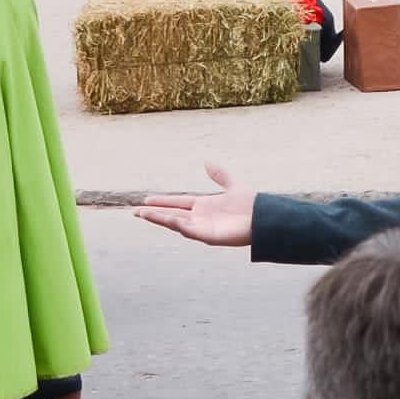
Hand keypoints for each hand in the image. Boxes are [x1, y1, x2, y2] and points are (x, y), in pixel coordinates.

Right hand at [135, 163, 253, 245]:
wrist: (264, 218)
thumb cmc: (251, 206)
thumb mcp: (232, 186)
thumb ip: (220, 175)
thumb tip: (207, 162)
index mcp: (203, 205)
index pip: (177, 203)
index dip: (162, 201)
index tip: (146, 200)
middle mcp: (200, 217)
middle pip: (171, 214)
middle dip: (153, 213)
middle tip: (134, 211)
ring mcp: (202, 227)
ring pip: (175, 222)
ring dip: (159, 219)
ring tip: (142, 214)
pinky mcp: (208, 236)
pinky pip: (189, 231)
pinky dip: (178, 225)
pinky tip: (167, 219)